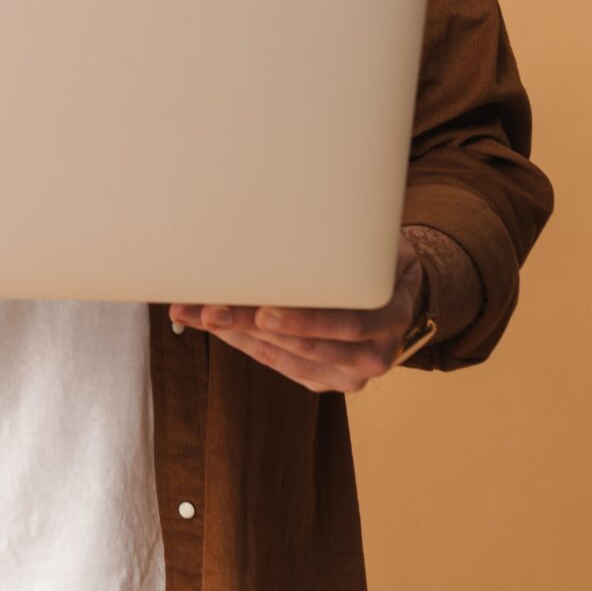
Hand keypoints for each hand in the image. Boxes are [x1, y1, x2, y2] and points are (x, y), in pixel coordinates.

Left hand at [169, 235, 427, 394]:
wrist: (394, 292)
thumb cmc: (374, 256)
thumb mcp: (371, 242)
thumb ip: (343, 240)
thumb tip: (279, 210)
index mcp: (391, 315)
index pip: (347, 323)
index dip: (305, 320)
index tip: (264, 309)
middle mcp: (374, 352)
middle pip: (308, 344)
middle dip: (254, 326)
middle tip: (212, 309)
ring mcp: (348, 373)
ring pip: (286, 356)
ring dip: (237, 334)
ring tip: (197, 313)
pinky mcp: (324, 380)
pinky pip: (279, 363)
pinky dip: (244, 342)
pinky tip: (215, 324)